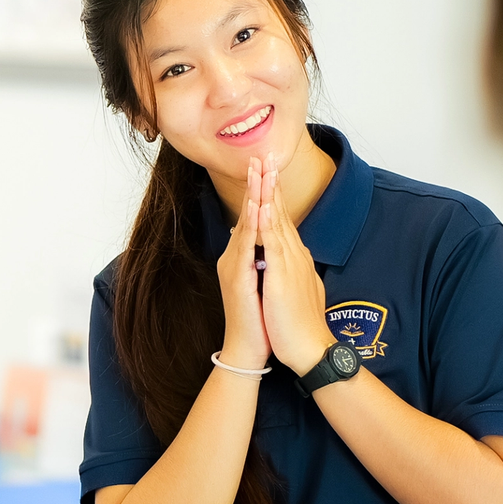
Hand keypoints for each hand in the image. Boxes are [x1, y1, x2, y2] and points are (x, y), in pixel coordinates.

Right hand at [213, 157, 270, 369]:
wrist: (248, 347)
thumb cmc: (258, 318)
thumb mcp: (261, 281)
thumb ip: (258, 257)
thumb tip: (259, 238)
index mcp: (244, 255)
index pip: (254, 216)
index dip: (261, 191)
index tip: (267, 166)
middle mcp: (236, 256)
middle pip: (247, 212)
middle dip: (255, 183)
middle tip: (259, 156)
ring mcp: (235, 266)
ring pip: (246, 224)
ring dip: (252, 197)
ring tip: (257, 172)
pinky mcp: (238, 279)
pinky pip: (246, 248)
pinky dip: (253, 227)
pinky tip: (257, 209)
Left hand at [256, 166, 337, 371]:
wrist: (310, 349)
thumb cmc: (299, 325)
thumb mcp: (293, 289)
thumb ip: (288, 270)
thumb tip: (284, 258)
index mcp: (293, 258)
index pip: (281, 220)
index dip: (273, 195)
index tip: (266, 173)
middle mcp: (294, 254)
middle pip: (280, 212)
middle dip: (270, 183)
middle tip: (264, 156)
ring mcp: (290, 262)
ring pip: (277, 220)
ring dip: (268, 193)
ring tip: (261, 168)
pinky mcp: (283, 274)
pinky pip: (273, 243)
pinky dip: (266, 223)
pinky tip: (260, 205)